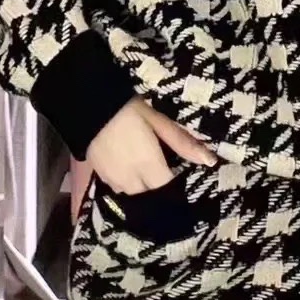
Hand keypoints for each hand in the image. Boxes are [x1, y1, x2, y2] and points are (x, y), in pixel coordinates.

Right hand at [85, 95, 217, 195]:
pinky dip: (127, 182)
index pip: (168, 190)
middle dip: (159, 188)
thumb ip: (182, 143)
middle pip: (151, 196)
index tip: (183, 176)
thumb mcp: (158, 119)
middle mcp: (131, 180)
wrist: (88, 104)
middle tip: (165, 171)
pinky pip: (118, 187)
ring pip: (133, 194)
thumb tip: (210, 162)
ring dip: (142, 187)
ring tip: (147, 169)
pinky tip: (129, 166)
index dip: (177, 186)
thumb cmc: (128, 107)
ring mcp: (113, 180)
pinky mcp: (99, 175)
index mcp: (149, 166)